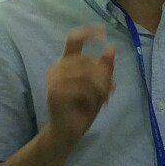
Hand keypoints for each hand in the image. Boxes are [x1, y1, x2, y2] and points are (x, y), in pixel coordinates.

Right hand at [45, 26, 114, 146]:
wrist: (68, 133)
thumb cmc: (82, 109)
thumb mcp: (99, 87)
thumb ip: (104, 69)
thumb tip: (111, 48)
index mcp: (66, 63)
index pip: (73, 39)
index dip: (88, 32)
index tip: (103, 32)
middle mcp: (57, 68)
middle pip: (88, 60)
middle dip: (104, 75)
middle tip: (111, 91)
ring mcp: (53, 79)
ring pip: (87, 72)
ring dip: (100, 87)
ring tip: (102, 99)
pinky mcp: (54, 92)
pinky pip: (82, 87)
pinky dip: (92, 97)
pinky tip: (91, 105)